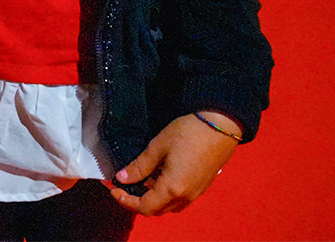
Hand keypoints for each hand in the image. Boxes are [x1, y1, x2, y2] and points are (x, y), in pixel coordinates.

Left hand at [108, 112, 240, 214]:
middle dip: (137, 201)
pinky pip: (180, 198)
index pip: (144, 207)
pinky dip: (166, 193)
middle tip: (124, 186)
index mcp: (172, 189)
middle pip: (157, 210)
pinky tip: (159, 175)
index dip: (126, 201)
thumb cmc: (188, 133)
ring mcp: (196, 192)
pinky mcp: (202, 186)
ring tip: (141, 178)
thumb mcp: (157, 147)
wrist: (220, 125)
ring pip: (169, 205)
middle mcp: (186, 196)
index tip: (114, 190)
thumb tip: (122, 178)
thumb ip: (139, 166)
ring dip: (152, 197)